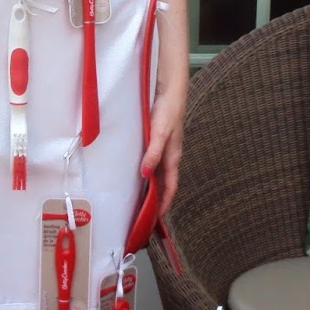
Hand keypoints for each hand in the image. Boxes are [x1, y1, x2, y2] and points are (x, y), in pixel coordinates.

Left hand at [141, 86, 184, 213]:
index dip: (165, 203)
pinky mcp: (157, 141)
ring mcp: (164, 149)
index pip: (170, 187)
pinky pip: (153, 162)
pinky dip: (147, 171)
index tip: (156, 218)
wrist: (171, 91)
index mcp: (173, 157)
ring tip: (138, 198)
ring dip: (151, 187)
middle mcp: (169, 156)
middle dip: (157, 199)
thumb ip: (153, 153)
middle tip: (144, 213)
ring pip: (158, 173)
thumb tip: (145, 174)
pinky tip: (136, 172)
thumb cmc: (169, 111)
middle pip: (164, 183)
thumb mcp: (160, 133)